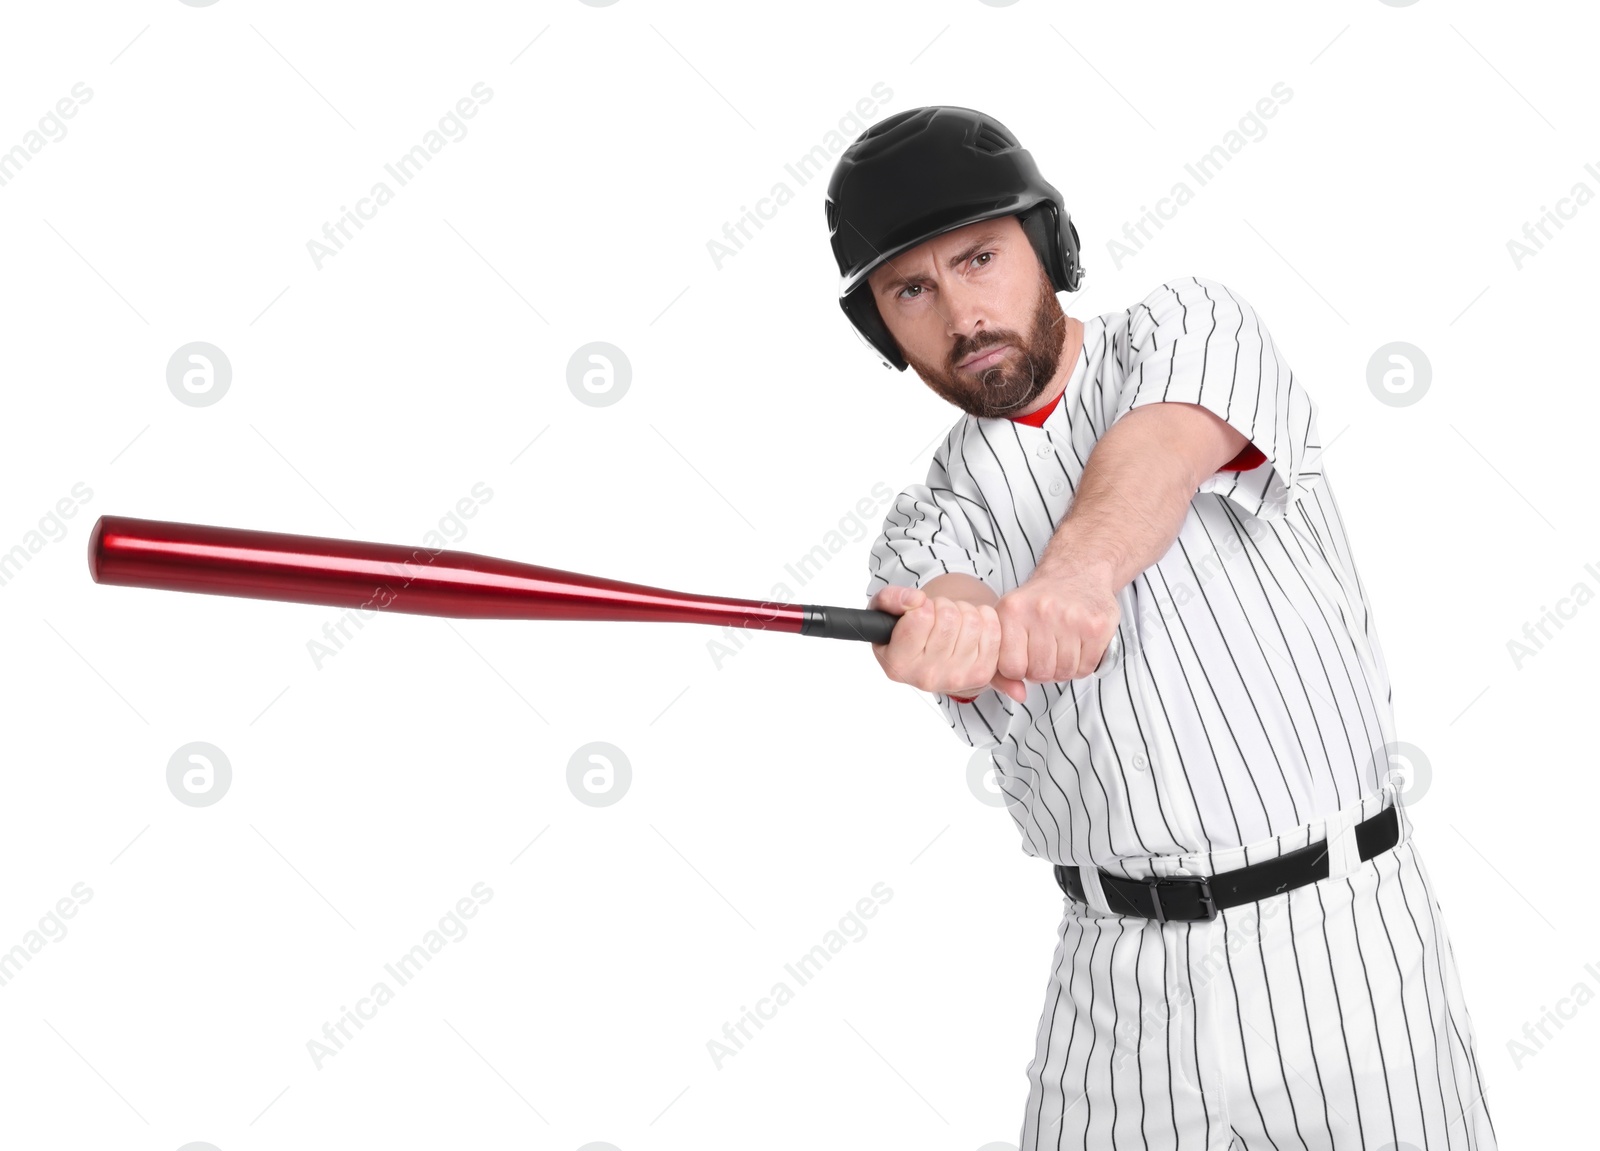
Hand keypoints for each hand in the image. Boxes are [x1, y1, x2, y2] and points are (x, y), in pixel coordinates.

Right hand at [867, 585, 1027, 702]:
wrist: (931, 660)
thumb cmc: (906, 633)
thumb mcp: (884, 612)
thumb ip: (890, 599)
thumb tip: (916, 600)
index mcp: (898, 664)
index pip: (920, 616)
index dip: (921, 604)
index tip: (918, 612)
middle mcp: (927, 677)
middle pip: (948, 616)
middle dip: (943, 606)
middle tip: (936, 616)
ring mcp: (957, 678)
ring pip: (972, 620)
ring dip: (963, 611)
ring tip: (951, 622)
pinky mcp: (981, 674)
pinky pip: (992, 629)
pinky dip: (984, 618)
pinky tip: (969, 627)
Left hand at [994, 566, 1119, 683]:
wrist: (1077, 572)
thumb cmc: (1040, 602)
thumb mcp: (1010, 622)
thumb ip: (1002, 664)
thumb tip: (1017, 695)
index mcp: (1013, 610)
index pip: (1011, 668)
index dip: (1019, 669)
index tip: (1024, 657)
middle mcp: (1041, 611)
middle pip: (1040, 673)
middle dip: (1043, 670)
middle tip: (1046, 652)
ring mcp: (1071, 618)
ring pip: (1064, 672)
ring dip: (1063, 668)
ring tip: (1062, 647)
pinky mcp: (1096, 625)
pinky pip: (1086, 668)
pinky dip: (1082, 664)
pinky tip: (1078, 646)